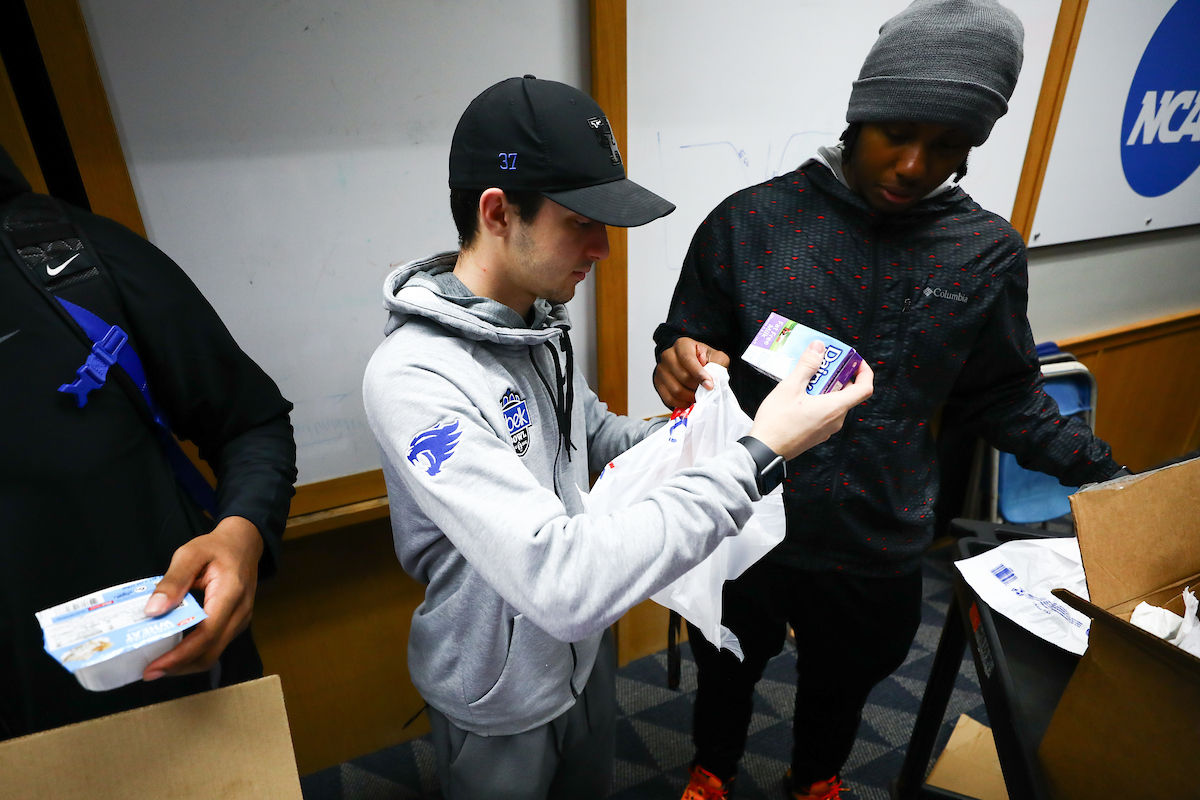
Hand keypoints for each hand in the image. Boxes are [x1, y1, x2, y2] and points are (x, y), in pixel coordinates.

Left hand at [141, 515, 263, 679]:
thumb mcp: (190, 554)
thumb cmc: (216, 547)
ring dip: (186, 664)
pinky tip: (175, 651)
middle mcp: (240, 612)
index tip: (154, 666)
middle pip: (211, 652)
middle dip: (179, 667)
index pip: (207, 634)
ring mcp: (241, 620)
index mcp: (230, 593)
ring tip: (158, 664)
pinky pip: (216, 646)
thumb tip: (153, 611)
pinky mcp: (236, 623)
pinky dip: (194, 654)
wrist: (244, 543)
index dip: (180, 655)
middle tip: (149, 672)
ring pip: (214, 653)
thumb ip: (173, 581)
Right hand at [653, 337, 731, 408]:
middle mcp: (668, 355)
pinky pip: (669, 398)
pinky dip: (681, 403)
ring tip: (698, 396)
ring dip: (690, 397)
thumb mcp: (716, 357)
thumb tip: (714, 379)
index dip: (699, 374)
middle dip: (697, 387)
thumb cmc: (704, 360)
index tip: (709, 386)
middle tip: (705, 391)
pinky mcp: (658, 382)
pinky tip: (689, 400)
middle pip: (682, 376)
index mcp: (682, 344)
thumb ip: (718, 364)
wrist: (691, 365)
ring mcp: (661, 369)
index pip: (688, 359)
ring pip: (675, 390)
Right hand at [748, 341, 873, 460]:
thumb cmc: (777, 422)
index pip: (865, 388)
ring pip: (835, 402)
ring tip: (805, 378)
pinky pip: (825, 412)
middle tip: (820, 364)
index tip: (853, 361)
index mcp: (835, 407)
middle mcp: (836, 420)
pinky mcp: (817, 434)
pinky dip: (818, 400)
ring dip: (825, 387)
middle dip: (836, 375)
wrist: (765, 450)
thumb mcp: (790, 387)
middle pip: (848, 393)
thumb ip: (807, 365)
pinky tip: (800, 395)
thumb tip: (819, 348)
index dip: (863, 371)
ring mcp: (827, 429)